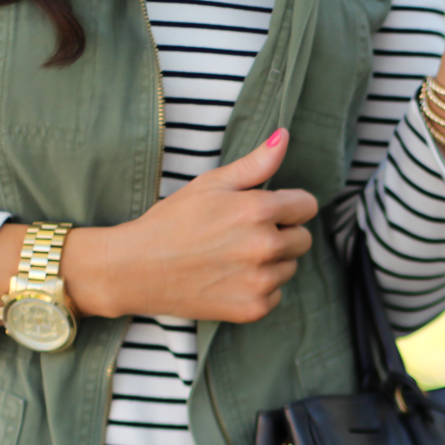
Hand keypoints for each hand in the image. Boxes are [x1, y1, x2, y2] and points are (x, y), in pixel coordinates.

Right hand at [70, 129, 314, 322]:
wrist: (138, 269)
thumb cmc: (174, 221)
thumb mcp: (211, 184)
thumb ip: (255, 163)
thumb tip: (285, 136)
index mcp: (258, 210)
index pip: (307, 206)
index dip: (289, 206)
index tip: (269, 210)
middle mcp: (265, 247)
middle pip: (303, 239)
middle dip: (282, 234)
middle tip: (244, 235)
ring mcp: (260, 281)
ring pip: (290, 267)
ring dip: (272, 262)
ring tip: (233, 257)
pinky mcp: (253, 308)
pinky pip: (276, 294)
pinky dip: (259, 288)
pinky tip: (230, 278)